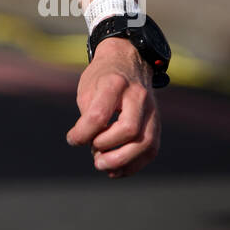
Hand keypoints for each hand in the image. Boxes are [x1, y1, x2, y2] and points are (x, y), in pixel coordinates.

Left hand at [66, 37, 160, 177]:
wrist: (129, 60)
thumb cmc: (103, 77)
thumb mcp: (88, 88)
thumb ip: (89, 116)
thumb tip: (91, 146)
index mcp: (115, 83)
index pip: (100, 114)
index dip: (83, 133)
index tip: (73, 139)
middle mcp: (138, 95)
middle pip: (129, 129)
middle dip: (107, 147)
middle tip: (92, 153)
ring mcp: (151, 110)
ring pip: (145, 143)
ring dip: (122, 161)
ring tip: (102, 165)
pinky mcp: (156, 123)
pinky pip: (151, 150)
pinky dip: (134, 164)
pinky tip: (116, 169)